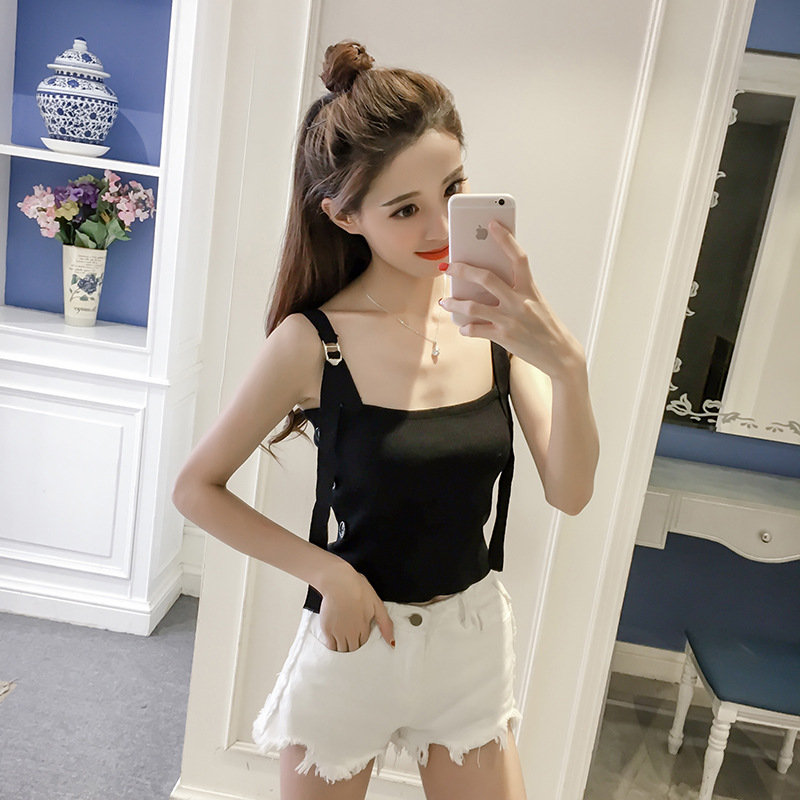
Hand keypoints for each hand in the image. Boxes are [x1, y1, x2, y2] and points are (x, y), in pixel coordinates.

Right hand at [317, 562, 393, 651]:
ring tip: (342, 639)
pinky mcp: (327, 629)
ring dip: (343, 647)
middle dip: (353, 645)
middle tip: (350, 637)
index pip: (364, 642)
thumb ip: (385, 624)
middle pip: (353, 649)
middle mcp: (351, 633)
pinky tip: (333, 638)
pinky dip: (332, 645)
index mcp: (364, 627)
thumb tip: (392, 642)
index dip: (362, 639)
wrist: (338, 582)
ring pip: (342, 650)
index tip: (359, 634)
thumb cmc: (358, 589)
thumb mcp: (377, 604)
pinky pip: (330, 646)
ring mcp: (338, 632)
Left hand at [440, 221, 584, 379]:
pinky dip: (466, 328)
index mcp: (530, 289)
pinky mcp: (503, 337)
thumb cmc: (545, 325)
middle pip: (486, 279)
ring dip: (454, 303)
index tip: (492, 224)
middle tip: (447, 266)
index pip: (518, 258)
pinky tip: (463, 327)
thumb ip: (516, 290)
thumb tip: (486, 283)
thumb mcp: (536, 302)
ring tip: (445, 302)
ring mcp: (510, 320)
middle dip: (462, 269)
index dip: (506, 239)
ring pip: (473, 306)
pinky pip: (475, 330)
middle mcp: (520, 302)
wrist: (559, 354)